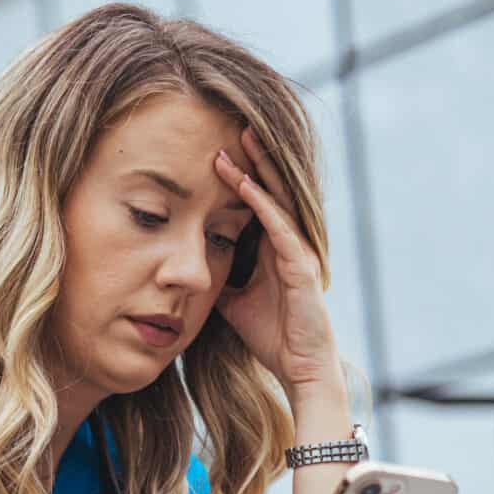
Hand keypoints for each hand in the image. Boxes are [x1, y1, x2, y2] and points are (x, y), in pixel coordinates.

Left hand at [212, 128, 338, 392]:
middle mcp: (290, 243)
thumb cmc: (270, 335)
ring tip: (242, 139)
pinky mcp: (302, 267)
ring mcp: (299, 252)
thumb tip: (191, 263)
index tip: (218, 148)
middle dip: (255, 158)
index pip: (259, 200)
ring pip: (278, 200)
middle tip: (236, 123)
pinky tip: (245, 185)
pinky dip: (262, 205)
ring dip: (259, 170)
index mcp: (275, 248)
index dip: (242, 174)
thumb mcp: (232, 300)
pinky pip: (279, 228)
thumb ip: (220, 276)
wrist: (297, 369)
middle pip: (273, 189)